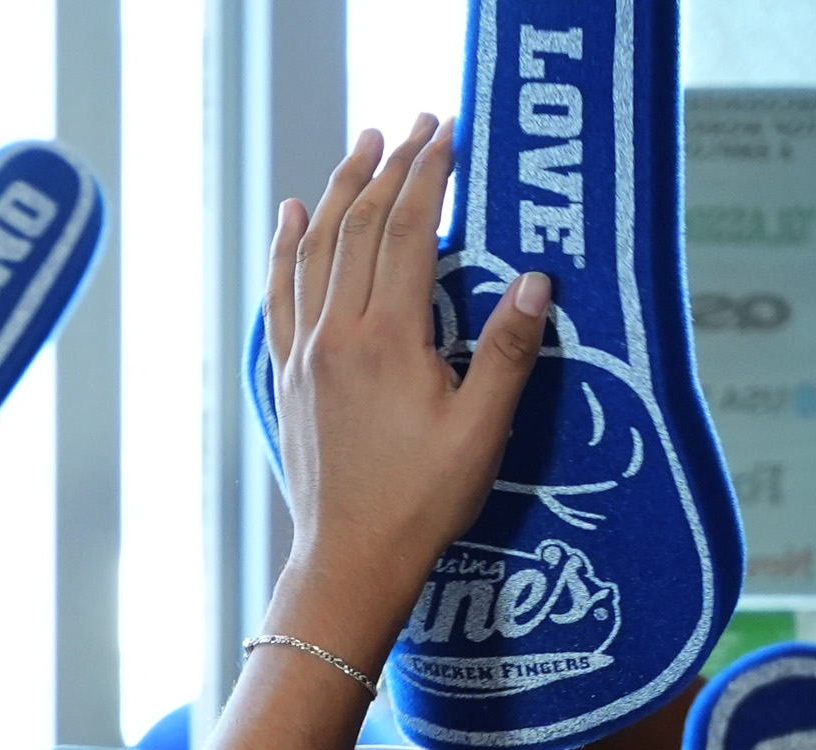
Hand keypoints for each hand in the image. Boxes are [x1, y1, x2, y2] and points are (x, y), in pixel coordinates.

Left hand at [265, 118, 558, 663]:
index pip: (407, 234)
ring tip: (360, 146)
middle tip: (415, 123)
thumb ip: (508, 352)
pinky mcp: (289, 377)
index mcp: (385, 342)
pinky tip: (292, 217)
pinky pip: (281, 296)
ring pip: (315, 253)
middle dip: (389, 169)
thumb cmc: (420, 502)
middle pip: (358, 230)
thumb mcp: (481, 430)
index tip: (448, 132)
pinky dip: (286, 250)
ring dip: (338, 193)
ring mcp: (304, 356)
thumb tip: (534, 280)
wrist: (349, 559)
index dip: (429, 176)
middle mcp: (335, 338)